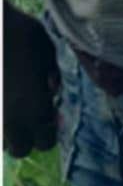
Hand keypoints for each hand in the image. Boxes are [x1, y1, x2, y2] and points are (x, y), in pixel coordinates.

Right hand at [4, 5, 59, 158]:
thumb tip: (53, 93)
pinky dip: (1, 119)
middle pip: (19, 150)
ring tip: (14, 107)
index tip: (50, 116)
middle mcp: (11, 120)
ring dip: (8, 131)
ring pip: (1, 142)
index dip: (49, 131)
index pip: (46, 142)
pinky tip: (5, 97)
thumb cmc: (23, 35)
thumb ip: (53, 78)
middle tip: (31, 116)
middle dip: (27, 138)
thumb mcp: (48, 54)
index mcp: (35, 110)